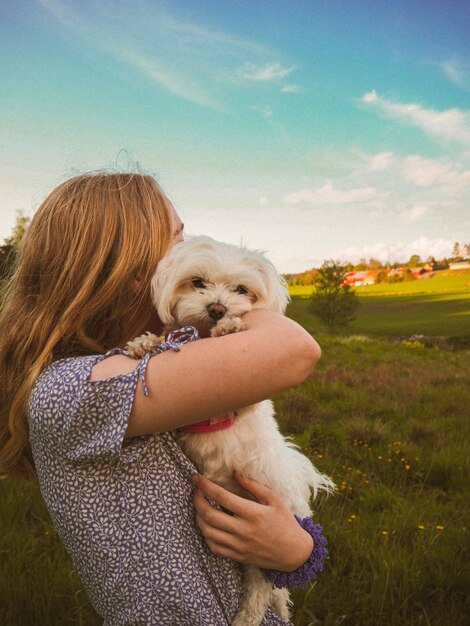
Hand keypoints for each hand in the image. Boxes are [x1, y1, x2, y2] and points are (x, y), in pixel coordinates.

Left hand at [192, 472, 312, 570]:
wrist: (294, 553)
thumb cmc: (285, 522)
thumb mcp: (274, 499)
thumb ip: (253, 486)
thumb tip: (234, 473)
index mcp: (252, 513)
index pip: (222, 497)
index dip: (205, 486)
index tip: (196, 478)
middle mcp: (243, 530)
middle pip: (209, 515)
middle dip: (197, 500)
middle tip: (196, 491)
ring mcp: (239, 545)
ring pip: (208, 532)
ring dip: (199, 517)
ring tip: (200, 507)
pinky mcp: (237, 556)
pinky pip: (214, 547)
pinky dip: (206, 535)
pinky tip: (208, 525)